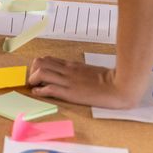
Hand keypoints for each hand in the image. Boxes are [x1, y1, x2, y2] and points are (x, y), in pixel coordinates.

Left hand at [28, 56, 145, 108]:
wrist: (120, 86)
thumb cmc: (110, 80)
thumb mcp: (91, 71)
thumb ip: (80, 71)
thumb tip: (71, 75)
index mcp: (73, 66)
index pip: (48, 60)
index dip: (38, 66)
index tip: (36, 73)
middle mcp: (68, 71)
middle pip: (40, 62)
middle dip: (32, 70)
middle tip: (34, 80)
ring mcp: (69, 81)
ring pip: (41, 73)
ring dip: (33, 79)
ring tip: (34, 86)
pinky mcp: (71, 93)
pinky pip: (50, 89)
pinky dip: (40, 91)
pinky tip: (38, 93)